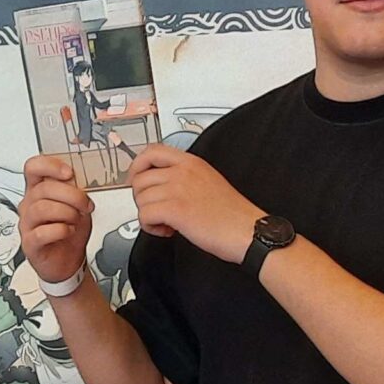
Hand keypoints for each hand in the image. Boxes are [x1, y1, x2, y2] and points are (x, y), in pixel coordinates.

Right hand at [19, 154, 93, 285]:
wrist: (68, 262)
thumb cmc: (70, 233)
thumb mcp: (77, 206)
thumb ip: (75, 190)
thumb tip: (79, 177)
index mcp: (39, 190)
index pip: (33, 167)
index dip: (50, 166)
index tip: (69, 173)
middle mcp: (30, 205)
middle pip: (43, 189)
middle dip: (71, 195)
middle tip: (85, 205)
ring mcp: (27, 224)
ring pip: (42, 209)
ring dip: (66, 213)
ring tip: (76, 220)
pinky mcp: (29, 243)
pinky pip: (41, 232)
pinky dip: (60, 230)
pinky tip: (68, 231)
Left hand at [128, 144, 260, 262]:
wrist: (248, 231)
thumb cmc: (233, 214)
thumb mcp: (209, 181)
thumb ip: (186, 177)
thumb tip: (164, 186)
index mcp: (192, 162)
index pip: (151, 151)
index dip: (137, 166)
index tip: (136, 179)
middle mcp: (183, 171)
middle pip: (140, 177)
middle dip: (142, 198)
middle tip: (155, 209)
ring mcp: (178, 189)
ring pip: (140, 198)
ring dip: (148, 215)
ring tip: (166, 223)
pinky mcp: (175, 209)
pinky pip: (144, 215)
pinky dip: (150, 227)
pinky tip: (166, 230)